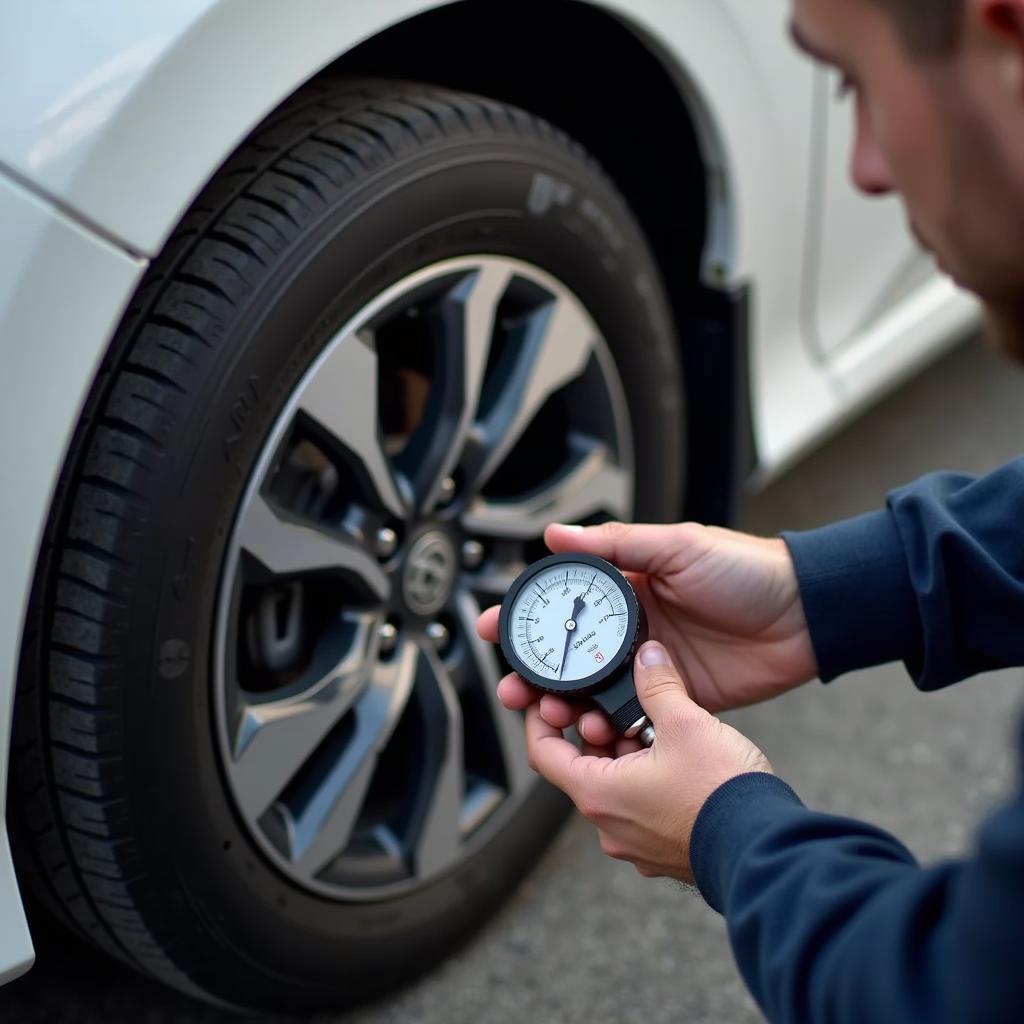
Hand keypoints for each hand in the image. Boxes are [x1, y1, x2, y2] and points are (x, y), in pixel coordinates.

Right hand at [477, 520, 816, 746]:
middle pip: (571, 656)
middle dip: (536, 674)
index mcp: (629, 587)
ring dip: (569, 706)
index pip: (566, 603)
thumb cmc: (746, 570)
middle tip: (513, 688)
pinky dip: (611, 727)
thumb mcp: (677, 545)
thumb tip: (555, 534)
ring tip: (555, 715)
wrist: (806, 615)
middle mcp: (635, 628)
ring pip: (595, 692)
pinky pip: (634, 716)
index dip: (528, 618)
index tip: (494, 629)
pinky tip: (597, 734)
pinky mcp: (677, 698)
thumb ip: (615, 543)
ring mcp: (653, 666)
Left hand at [524, 641, 771, 882]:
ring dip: (631, 754)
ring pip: (618, 785)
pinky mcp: (664, 852)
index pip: (545, 754)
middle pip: (587, 766)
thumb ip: (658, 685)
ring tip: (662, 728)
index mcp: (598, 794)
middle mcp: (609, 826)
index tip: (547, 698)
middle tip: (626, 705)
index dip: (541, 721)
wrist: (767, 850)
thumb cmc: (721, 793)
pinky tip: (681, 758)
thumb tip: (648, 657)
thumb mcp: (685, 723)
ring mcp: (637, 844)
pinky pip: (643, 807)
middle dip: (603, 731)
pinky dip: (651, 779)